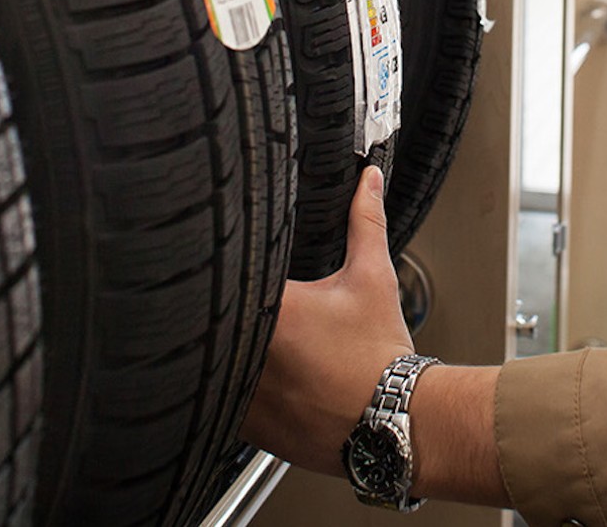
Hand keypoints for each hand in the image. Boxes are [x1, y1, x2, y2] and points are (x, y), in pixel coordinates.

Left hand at [240, 166, 415, 475]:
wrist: (395, 421)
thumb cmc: (381, 356)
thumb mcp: (373, 279)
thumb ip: (363, 223)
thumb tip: (368, 181)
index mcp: (276, 309)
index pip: (230, 277)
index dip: (225, 272)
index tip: (233, 270)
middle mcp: (253, 353)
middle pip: (213, 321)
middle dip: (220, 313)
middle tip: (239, 309)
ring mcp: (245, 394)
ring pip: (211, 363)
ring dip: (221, 352)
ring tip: (243, 346)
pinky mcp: (247, 425)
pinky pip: (219, 402)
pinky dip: (228, 390)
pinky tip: (257, 383)